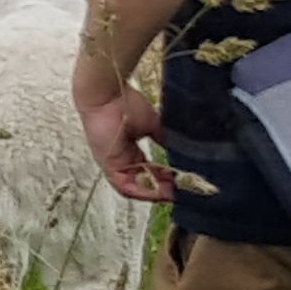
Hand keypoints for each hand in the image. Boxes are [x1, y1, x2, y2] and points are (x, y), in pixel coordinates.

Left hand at [78, 87, 172, 203]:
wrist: (107, 95)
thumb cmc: (125, 105)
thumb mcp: (152, 125)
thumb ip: (164, 140)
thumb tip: (183, 150)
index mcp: (129, 152)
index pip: (149, 172)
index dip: (166, 179)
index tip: (183, 181)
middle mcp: (121, 161)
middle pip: (143, 183)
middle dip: (163, 189)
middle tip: (182, 191)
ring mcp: (113, 165)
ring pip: (135, 189)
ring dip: (155, 193)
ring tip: (174, 194)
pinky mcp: (108, 166)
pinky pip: (125, 187)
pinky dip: (144, 192)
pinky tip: (160, 192)